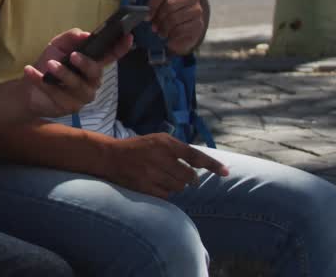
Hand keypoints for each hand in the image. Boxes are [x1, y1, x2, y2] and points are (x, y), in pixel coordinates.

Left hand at [14, 28, 132, 118]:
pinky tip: (31, 71)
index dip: (120, 47)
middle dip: (85, 63)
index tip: (128, 37)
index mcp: (92, 64)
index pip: (110, 56)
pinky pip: (58, 94)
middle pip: (95, 72)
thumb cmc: (48, 65)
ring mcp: (83, 96)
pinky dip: (42, 81)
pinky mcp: (71, 108)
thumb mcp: (57, 46)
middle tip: (73, 56)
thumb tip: (86, 34)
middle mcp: (92, 81)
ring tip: (49, 65)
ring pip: (77, 85)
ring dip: (63, 74)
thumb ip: (72, 37)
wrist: (29, 89)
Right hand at [104, 133, 228, 198]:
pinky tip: (155, 184)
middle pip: (189, 176)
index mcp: (165, 143)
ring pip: (179, 187)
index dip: (212, 164)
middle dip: (189, 179)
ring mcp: (152, 172)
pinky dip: (165, 192)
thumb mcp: (157, 140)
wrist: (110, 156)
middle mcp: (160, 156)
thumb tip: (200, 165)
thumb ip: (178, 150)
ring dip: (176, 186)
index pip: (195, 155)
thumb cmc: (138, 148)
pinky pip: (167, 195)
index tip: (226, 172)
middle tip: (181, 176)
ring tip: (163, 178)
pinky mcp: (145, 185)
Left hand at [148, 0, 204, 54]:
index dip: (151, 5)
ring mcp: (197, 10)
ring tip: (159, 30)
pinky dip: (171, 34)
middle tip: (152, 25)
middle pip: (169, 6)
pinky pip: (181, 29)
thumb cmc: (166, 9)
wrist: (184, 25)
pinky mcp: (198, 23)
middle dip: (158, 18)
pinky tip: (168, 34)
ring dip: (163, 27)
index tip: (146, 15)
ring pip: (174, 19)